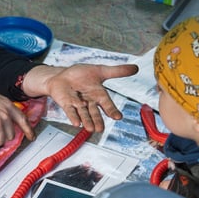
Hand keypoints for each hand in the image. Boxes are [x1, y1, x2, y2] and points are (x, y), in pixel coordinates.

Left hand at [23, 64, 137, 131]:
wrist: (63, 76)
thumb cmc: (81, 75)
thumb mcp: (100, 71)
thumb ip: (117, 71)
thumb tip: (136, 68)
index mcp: (98, 94)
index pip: (106, 103)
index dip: (112, 110)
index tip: (118, 117)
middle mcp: (89, 102)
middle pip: (94, 112)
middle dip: (97, 120)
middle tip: (100, 129)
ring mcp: (77, 104)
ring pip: (83, 113)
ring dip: (86, 121)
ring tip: (90, 129)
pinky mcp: (66, 103)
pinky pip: (70, 110)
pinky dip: (73, 116)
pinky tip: (76, 123)